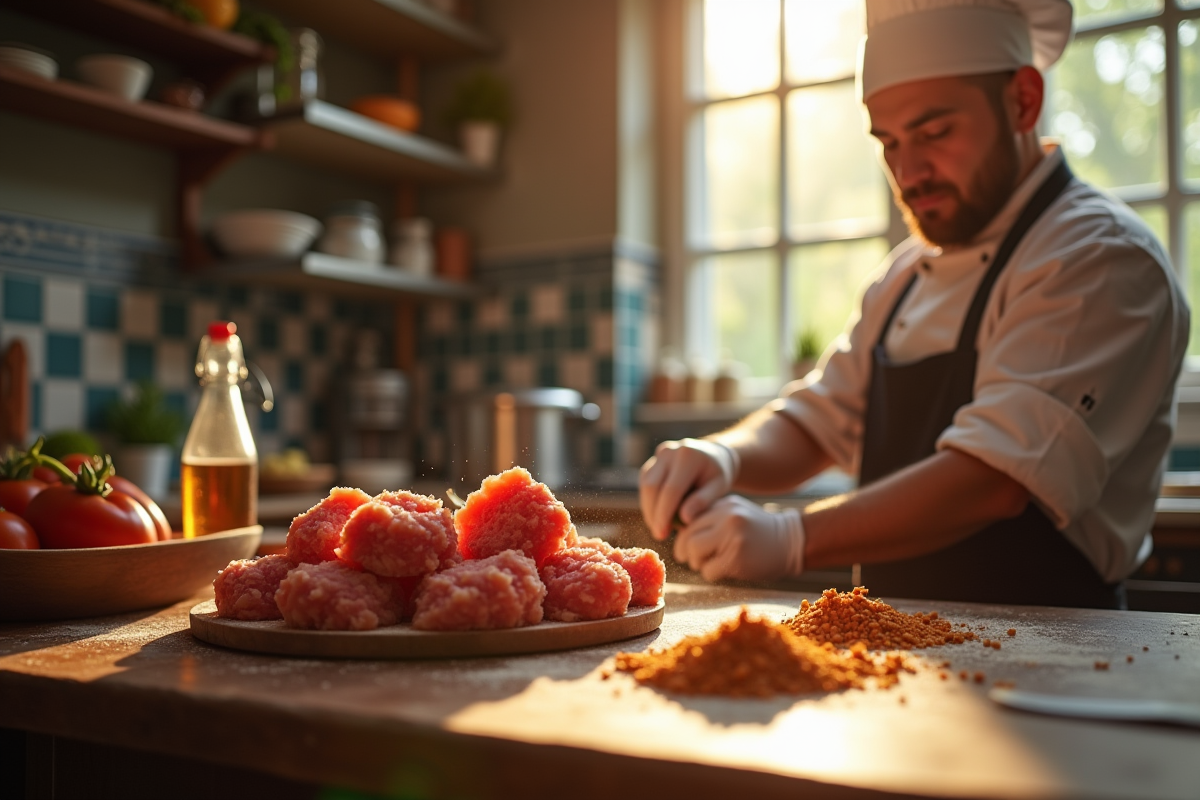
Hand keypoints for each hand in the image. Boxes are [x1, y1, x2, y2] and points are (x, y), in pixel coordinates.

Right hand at [639, 438, 739, 540]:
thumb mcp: (718, 487)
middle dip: (653, 513)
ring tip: (660, 528)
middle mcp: (669, 452)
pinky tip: (658, 516)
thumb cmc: (718, 474)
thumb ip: (703, 501)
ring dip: (649, 509)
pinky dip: (650, 502)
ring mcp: (659, 455)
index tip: (662, 534)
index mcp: (688, 456)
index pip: (671, 489)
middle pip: (652, 486)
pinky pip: (645, 484)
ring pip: (645, 485)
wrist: (713, 455)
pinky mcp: (653, 462)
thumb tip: (684, 518)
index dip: (664, 514)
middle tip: (659, 535)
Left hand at [673, 496, 804, 581]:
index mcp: (723, 504)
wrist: (792, 542)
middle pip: (687, 538)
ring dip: (697, 564)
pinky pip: (708, 571)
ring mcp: (733, 538)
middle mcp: (727, 517)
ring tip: (709, 563)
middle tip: (691, 558)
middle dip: (686, 552)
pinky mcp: (738, 558)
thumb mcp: (736, 512)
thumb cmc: (758, 531)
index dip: (683, 536)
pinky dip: (711, 574)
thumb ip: (710, 517)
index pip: (688, 520)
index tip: (686, 546)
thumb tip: (677, 530)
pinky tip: (723, 570)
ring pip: (694, 554)